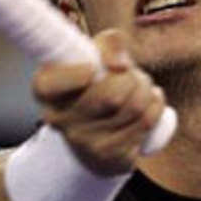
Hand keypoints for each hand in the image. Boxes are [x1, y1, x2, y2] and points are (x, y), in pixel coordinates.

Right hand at [32, 29, 165, 175]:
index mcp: (44, 88)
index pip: (51, 84)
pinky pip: (144, 124)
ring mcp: (83, 142)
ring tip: (143, 84)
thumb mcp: (94, 52)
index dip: (74, 75)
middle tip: (132, 73)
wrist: (94, 129)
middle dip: (132, 77)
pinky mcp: (109, 157)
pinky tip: (153, 98)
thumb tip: (121, 66)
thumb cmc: (94, 79)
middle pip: (109, 95)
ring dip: (146, 88)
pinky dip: (156, 105)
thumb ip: (109, 43)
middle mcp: (58, 118)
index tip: (92, 68)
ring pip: (132, 108)